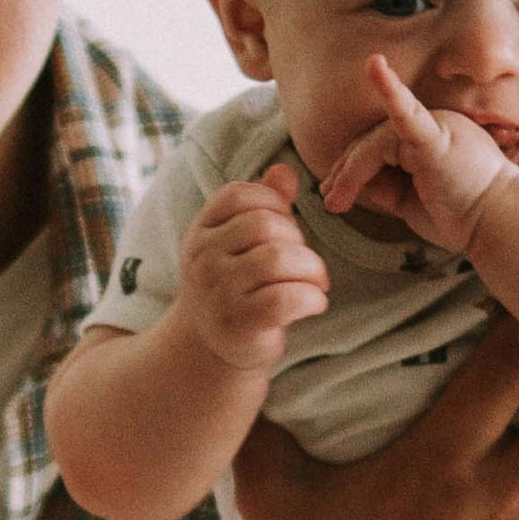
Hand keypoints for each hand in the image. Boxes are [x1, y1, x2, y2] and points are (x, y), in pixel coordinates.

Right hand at [176, 167, 330, 373]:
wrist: (210, 348)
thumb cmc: (234, 287)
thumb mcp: (239, 244)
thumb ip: (263, 205)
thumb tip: (285, 171)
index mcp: (200, 233)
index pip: (239, 195)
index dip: (274, 204)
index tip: (285, 230)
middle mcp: (202, 259)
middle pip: (266, 225)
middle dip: (300, 240)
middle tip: (307, 264)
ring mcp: (217, 292)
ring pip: (280, 259)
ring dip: (313, 269)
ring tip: (317, 283)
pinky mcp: (239, 323)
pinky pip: (287, 298)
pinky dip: (313, 298)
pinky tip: (316, 303)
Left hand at [318, 57, 518, 254]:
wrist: (501, 225)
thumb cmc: (465, 218)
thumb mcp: (413, 202)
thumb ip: (386, 186)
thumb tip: (355, 180)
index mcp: (433, 135)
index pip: (381, 144)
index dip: (354, 169)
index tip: (336, 197)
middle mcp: (435, 122)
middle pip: (373, 141)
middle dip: (346, 172)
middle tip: (329, 200)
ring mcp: (436, 126)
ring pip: (375, 144)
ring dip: (350, 173)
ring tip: (336, 201)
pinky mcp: (435, 137)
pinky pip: (407, 111)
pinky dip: (389, 90)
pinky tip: (374, 66)